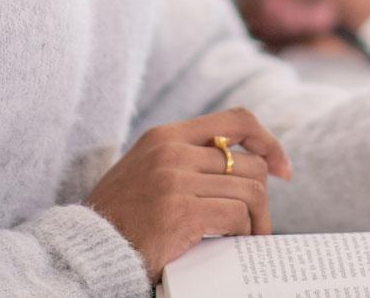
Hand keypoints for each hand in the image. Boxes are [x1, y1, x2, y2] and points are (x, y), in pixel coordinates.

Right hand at [86, 108, 291, 281]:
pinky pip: (236, 216)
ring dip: (257, 219)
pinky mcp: (182, 212)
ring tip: (250, 237)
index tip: (282, 167)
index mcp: (166, 136)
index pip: (236, 120)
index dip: (267, 140)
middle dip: (262, 195)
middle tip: (258, 222)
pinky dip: (245, 232)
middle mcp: (172, 151)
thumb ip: (183, 159)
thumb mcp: (146, 170)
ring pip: (249, 190)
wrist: (87, 249)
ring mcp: (176, 180)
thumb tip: (239, 165)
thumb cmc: (120, 218)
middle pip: (249, 163)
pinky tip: (236, 243)